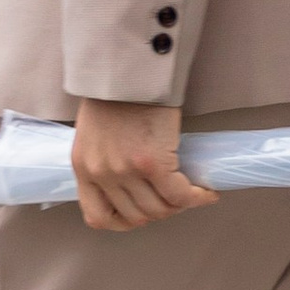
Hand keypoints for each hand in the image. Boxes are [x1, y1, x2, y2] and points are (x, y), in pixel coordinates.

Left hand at [71, 99, 214, 232]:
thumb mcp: (94, 134)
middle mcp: (102, 174)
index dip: (124, 221)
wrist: (128, 67)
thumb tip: (129, 185)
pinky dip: (197, 197)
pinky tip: (206, 192)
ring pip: (160, 209)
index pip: (98, 216)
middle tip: (173, 198)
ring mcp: (127, 171)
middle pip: (136, 215)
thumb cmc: (115, 93)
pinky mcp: (154, 163)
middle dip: (158, 211)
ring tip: (189, 192)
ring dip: (179, 205)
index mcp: (83, 168)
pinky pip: (180, 195)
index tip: (140, 214)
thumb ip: (104, 161)